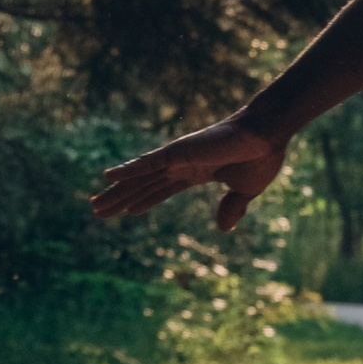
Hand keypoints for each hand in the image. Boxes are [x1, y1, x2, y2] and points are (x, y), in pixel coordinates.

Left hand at [90, 116, 286, 231]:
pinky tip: (108, 177)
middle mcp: (181, 163)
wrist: (268, 135)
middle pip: (144, 184)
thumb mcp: (245, 191)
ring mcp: (177, 157)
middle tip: (98, 210)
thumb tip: (223, 228)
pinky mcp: (178, 152)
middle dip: (122, 198)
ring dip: (116, 191)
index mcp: (197, 172)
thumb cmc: (261, 156)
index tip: (128, 211)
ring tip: (94, 204)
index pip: (163, 189)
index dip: (144, 200)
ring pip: (139, 177)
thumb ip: (232, 207)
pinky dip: (127, 170)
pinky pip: (148, 164)